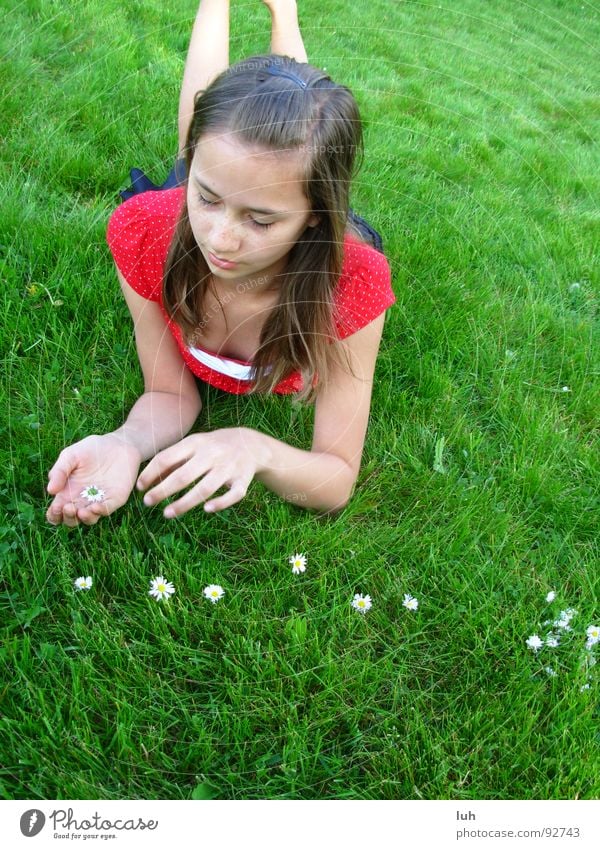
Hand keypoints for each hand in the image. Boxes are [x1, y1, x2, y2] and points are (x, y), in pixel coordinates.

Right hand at [46, 434, 141, 526]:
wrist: (117, 443)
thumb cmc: (90, 449)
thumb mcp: (70, 455)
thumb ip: (59, 471)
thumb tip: (50, 491)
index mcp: (67, 492)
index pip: (57, 512)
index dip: (54, 515)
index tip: (55, 508)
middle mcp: (82, 500)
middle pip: (71, 520)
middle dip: (68, 518)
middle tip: (69, 507)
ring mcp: (98, 501)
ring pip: (89, 519)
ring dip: (84, 518)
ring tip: (81, 511)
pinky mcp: (114, 499)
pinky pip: (107, 510)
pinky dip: (101, 511)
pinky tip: (95, 506)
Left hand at [136, 428, 264, 516]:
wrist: (251, 443)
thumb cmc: (213, 447)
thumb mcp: (193, 445)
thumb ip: (173, 459)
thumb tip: (147, 479)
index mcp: (195, 443)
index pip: (167, 458)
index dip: (151, 474)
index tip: (139, 487)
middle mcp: (212, 454)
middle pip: (184, 476)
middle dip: (162, 490)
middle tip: (147, 502)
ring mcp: (229, 467)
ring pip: (205, 488)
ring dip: (184, 503)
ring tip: (167, 514)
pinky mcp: (244, 479)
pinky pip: (233, 494)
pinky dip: (221, 503)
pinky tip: (206, 510)